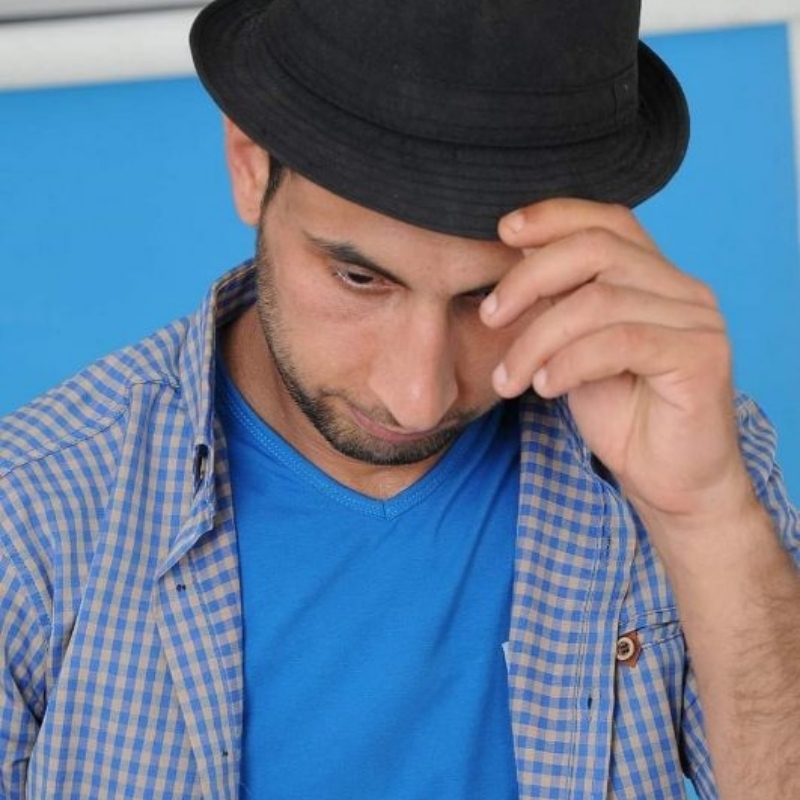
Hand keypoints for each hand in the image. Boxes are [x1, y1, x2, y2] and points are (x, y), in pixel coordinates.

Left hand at [481, 198, 754, 538]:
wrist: (668, 480)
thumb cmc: (621, 414)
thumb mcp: (574, 350)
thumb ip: (559, 305)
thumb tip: (517, 257)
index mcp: (654, 277)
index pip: (607, 221)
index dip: (554, 216)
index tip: (504, 231)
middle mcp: (683, 288)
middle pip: (596, 249)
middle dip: (528, 279)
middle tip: (489, 318)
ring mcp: (698, 320)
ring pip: (598, 302)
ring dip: (537, 340)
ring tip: (509, 379)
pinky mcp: (703, 357)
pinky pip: (620, 342)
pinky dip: (569, 362)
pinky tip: (545, 387)